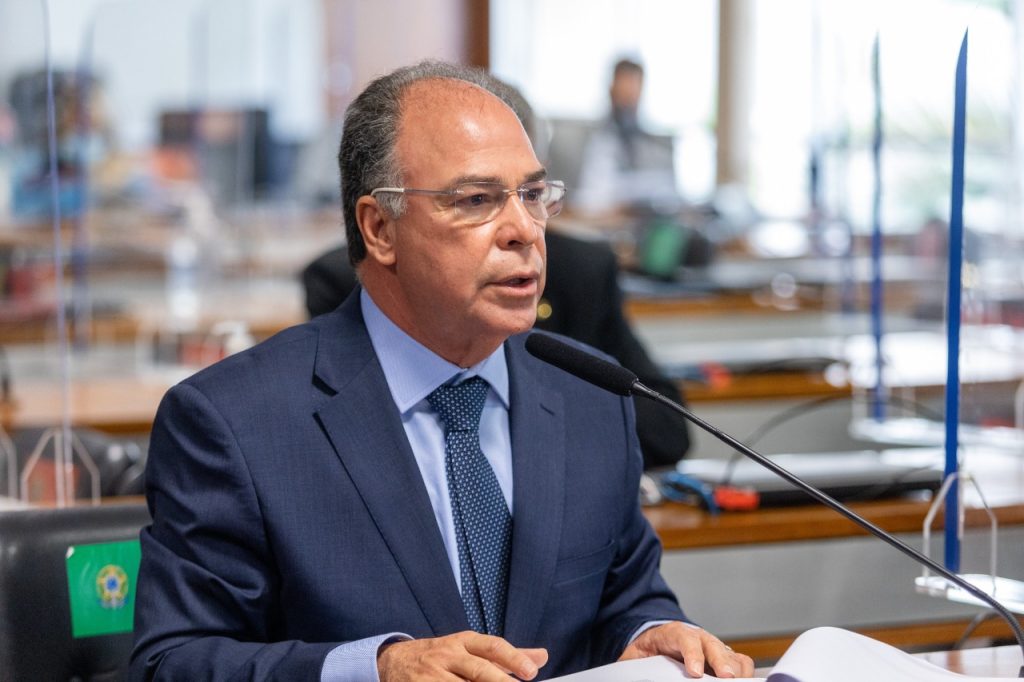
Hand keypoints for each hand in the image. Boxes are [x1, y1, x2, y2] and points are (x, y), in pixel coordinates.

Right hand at [377, 631, 547, 680]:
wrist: (394, 661)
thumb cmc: (439, 656)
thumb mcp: (469, 649)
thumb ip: (506, 655)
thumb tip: (541, 657)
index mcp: (463, 642)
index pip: (492, 646)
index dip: (513, 658)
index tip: (532, 671)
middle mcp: (448, 655)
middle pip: (479, 669)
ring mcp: (432, 674)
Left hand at [619, 622, 753, 678]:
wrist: (652, 640)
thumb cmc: (646, 651)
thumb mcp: (634, 657)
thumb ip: (635, 665)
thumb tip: (635, 674)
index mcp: (672, 633)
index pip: (685, 638)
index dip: (693, 655)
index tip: (695, 672)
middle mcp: (697, 637)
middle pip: (713, 646)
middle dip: (721, 662)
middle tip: (725, 678)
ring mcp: (713, 647)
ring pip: (731, 654)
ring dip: (735, 669)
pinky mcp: (723, 658)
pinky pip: (741, 663)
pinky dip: (744, 673)